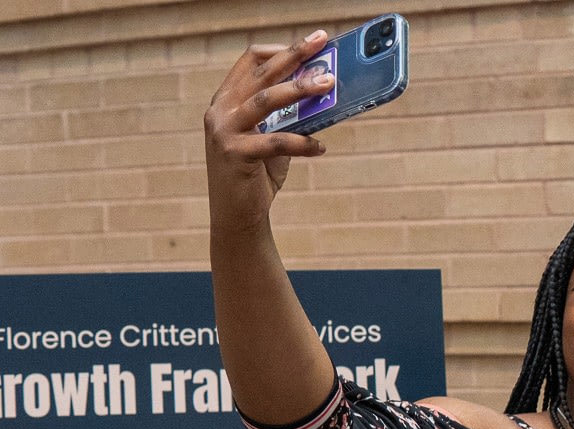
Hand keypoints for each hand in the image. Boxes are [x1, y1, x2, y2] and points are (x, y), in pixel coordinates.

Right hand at [203, 30, 332, 230]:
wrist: (237, 214)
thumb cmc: (256, 174)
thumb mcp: (271, 139)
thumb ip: (288, 118)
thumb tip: (323, 96)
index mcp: (226, 100)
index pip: (250, 61)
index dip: (280, 50)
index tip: (311, 44)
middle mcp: (220, 110)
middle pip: (261, 72)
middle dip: (294, 55)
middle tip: (322, 44)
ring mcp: (224, 131)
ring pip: (266, 100)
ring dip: (300, 89)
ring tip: (329, 85)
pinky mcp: (235, 154)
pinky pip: (276, 142)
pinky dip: (303, 143)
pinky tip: (321, 147)